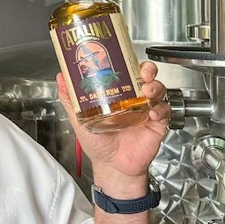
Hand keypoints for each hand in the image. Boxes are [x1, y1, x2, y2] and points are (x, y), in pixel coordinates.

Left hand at [59, 61, 170, 193]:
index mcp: (119, 94)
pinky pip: (164, 112)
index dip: (129, 61)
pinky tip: (152, 112)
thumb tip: (61, 78)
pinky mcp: (156, 124)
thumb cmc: (99, 143)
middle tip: (143, 72)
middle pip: (147, 76)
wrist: (111, 167)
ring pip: (158, 90)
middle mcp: (134, 99)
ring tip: (147, 89)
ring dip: (155, 86)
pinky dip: (160, 109)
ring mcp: (146, 110)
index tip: (125, 56)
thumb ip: (71, 99)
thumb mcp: (80, 119)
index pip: (127, 71)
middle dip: (147, 70)